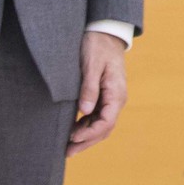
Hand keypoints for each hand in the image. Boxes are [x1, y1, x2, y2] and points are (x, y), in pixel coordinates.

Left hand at [67, 29, 128, 154]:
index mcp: (116, 93)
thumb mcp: (92, 65)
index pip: (106, 122)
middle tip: (67, 152)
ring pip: (100, 125)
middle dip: (86, 141)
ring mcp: (111, 98)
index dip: (89, 134)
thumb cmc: (98, 45)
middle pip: (104, 128)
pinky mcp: (104, 95)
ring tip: (67, 146)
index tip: (72, 138)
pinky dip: (86, 126)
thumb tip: (84, 112)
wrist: (105, 32)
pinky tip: (73, 130)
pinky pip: (97, 116)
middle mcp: (116, 99)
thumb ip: (89, 88)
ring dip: (85, 136)